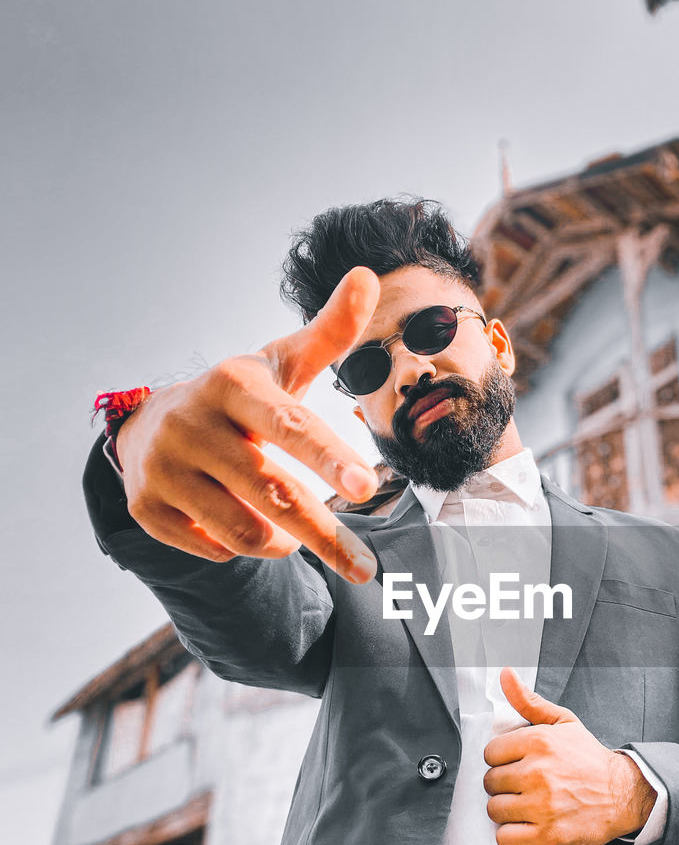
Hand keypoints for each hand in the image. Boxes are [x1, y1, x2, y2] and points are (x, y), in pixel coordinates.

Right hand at [114, 267, 382, 580]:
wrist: (153, 425)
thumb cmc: (239, 399)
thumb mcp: (280, 364)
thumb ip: (328, 332)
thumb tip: (365, 276)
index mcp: (232, 385)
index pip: (290, 425)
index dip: (328, 456)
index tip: (366, 486)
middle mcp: (192, 424)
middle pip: (273, 493)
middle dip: (325, 535)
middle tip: (365, 567)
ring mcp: (163, 468)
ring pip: (244, 532)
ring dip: (283, 541)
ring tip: (294, 533)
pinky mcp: (146, 508)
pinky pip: (214, 549)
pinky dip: (241, 547)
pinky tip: (243, 526)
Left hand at [482, 666, 656, 844]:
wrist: (624, 794)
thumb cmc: (589, 759)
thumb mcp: (562, 722)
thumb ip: (529, 701)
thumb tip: (505, 674)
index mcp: (538, 742)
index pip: (490, 753)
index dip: (503, 760)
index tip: (518, 765)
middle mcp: (537, 773)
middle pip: (490, 782)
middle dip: (504, 785)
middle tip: (525, 786)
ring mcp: (542, 806)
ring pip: (494, 810)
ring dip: (507, 810)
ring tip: (527, 805)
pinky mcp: (548, 836)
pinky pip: (505, 838)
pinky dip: (513, 835)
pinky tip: (528, 825)